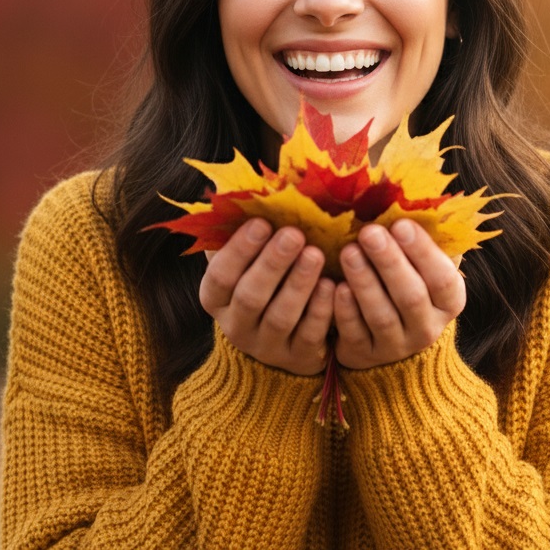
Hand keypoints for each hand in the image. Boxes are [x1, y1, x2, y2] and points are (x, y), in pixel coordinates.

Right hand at [200, 218, 334, 375]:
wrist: (285, 333)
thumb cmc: (266, 276)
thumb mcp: (247, 258)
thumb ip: (242, 231)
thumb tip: (246, 191)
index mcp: (216, 298)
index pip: (220, 276)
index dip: (239, 250)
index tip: (261, 222)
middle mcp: (236, 325)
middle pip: (250, 297)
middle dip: (272, 263)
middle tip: (294, 234)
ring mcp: (267, 346)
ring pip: (281, 317)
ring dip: (299, 284)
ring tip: (315, 254)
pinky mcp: (298, 358)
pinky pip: (310, 336)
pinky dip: (321, 310)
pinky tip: (333, 285)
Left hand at [334, 219, 465, 368]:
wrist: (390, 336)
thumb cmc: (407, 280)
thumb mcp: (423, 263)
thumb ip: (425, 237)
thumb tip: (417, 194)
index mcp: (449, 300)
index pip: (442, 278)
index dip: (423, 251)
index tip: (400, 223)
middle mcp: (428, 327)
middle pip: (411, 296)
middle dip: (389, 262)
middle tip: (368, 232)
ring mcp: (396, 345)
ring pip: (381, 315)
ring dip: (364, 282)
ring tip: (348, 251)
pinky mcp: (365, 355)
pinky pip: (355, 333)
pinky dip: (345, 310)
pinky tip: (336, 286)